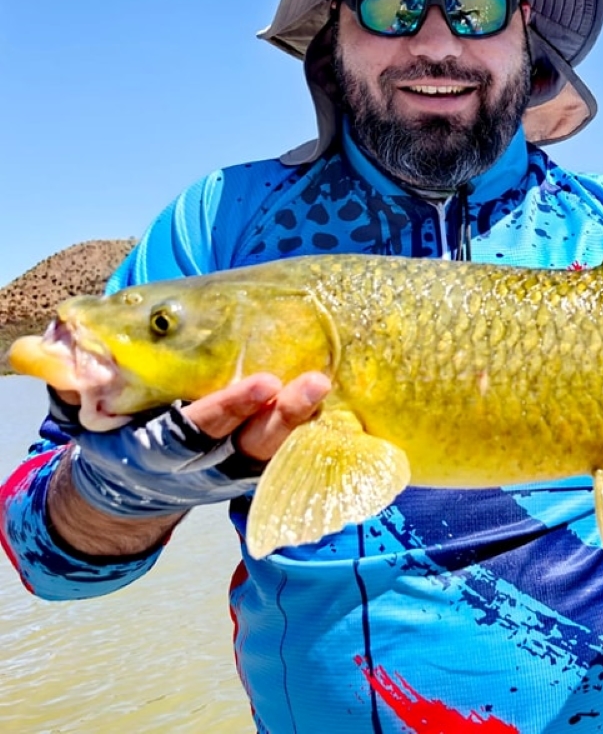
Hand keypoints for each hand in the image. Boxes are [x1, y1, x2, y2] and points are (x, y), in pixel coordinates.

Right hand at [45, 372, 329, 557]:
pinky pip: (293, 452)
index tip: (260, 382)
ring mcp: (238, 466)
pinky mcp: (261, 464)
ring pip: (277, 449)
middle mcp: (207, 463)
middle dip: (281, 416)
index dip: (229, 409)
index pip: (199, 430)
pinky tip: (334, 402)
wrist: (134, 483)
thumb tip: (41, 346)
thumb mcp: (86, 412)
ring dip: (303, 419)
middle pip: (252, 443)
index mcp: (162, 450)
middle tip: (310, 382)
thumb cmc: (115, 430)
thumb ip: (73, 383)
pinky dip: (314, 431)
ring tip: (324, 384)